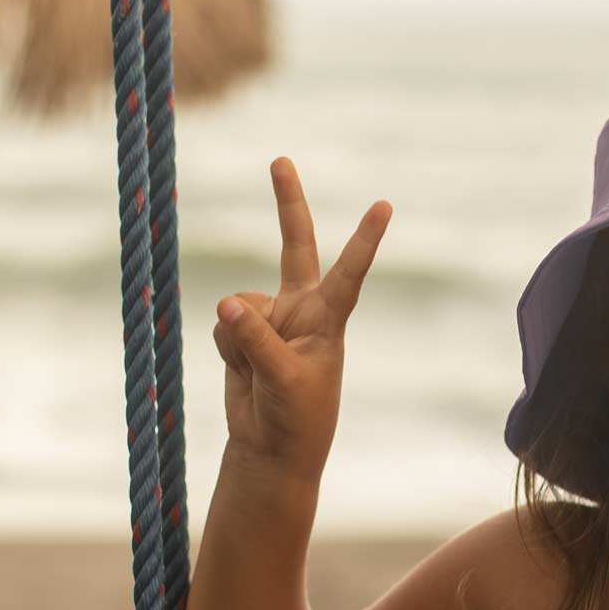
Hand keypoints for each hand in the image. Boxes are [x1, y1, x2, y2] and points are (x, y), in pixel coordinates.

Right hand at [212, 157, 391, 484]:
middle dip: (287, 203)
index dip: (364, 240)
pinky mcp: (245, 331)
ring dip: (241, 338)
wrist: (272, 449)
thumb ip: (257, 341)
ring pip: (239, 303)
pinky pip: (223, 324)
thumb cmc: (297, 421)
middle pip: (294, 245)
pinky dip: (227, 348)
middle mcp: (303, 310)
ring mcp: (272, 318)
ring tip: (260, 374)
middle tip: (280, 160)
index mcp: (328, 321)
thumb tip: (226, 303)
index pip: (349, 272)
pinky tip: (244, 372)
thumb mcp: (285, 382)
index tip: (385, 205)